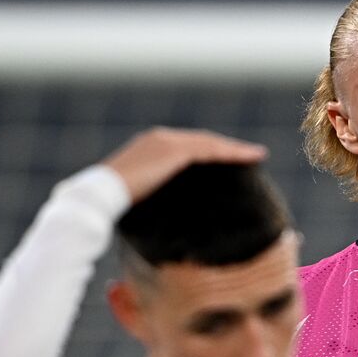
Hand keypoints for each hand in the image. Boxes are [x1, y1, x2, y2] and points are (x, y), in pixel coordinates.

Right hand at [101, 126, 267, 201]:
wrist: (102, 194)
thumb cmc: (115, 204)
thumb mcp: (140, 198)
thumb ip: (154, 198)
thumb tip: (165, 218)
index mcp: (150, 147)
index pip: (187, 147)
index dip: (209, 152)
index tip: (226, 161)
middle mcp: (160, 138)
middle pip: (202, 142)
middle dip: (226, 148)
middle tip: (249, 155)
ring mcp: (168, 142)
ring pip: (210, 143)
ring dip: (234, 149)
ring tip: (255, 155)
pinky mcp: (175, 151)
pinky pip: (210, 150)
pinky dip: (231, 153)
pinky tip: (248, 158)